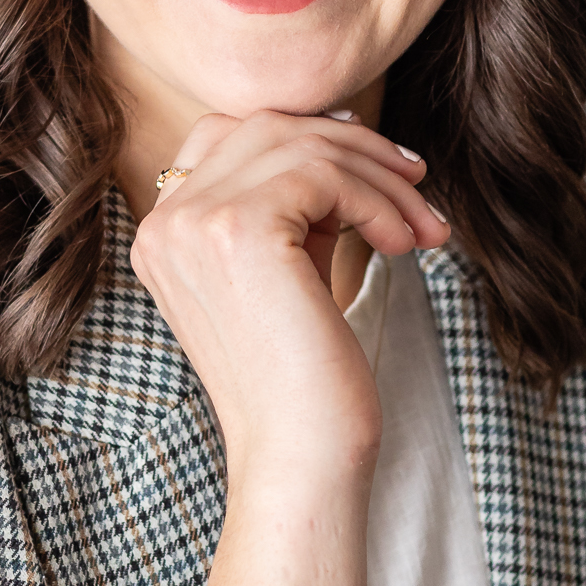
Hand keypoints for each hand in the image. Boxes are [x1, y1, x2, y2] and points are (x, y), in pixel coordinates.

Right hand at [131, 109, 449, 585]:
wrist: (300, 458)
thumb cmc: (304, 381)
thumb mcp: (288, 273)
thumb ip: (294, 207)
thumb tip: (345, 135)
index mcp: (163, 234)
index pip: (232, 136)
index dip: (309, 137)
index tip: (378, 167)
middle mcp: (164, 222)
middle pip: (268, 127)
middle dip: (356, 150)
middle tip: (417, 186)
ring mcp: (192, 222)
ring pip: (304, 146)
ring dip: (380, 179)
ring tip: (423, 227)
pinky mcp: (237, 229)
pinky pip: (324, 174)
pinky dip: (377, 200)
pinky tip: (404, 242)